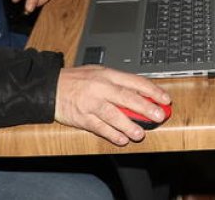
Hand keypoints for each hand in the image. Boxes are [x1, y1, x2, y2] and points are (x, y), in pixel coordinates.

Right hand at [55, 65, 171, 145]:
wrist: (49, 88)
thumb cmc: (77, 80)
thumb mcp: (99, 73)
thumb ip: (118, 82)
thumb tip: (142, 93)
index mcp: (108, 75)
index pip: (135, 82)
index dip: (153, 91)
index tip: (165, 99)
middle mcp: (101, 88)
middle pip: (127, 98)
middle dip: (146, 108)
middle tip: (159, 116)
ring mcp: (91, 103)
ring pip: (114, 115)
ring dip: (129, 126)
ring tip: (140, 133)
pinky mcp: (82, 118)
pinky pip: (100, 128)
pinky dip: (111, 134)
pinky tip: (121, 139)